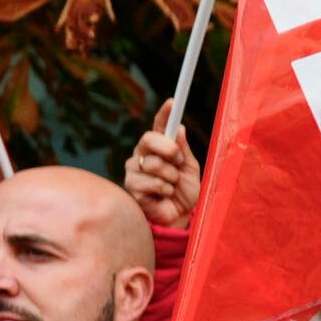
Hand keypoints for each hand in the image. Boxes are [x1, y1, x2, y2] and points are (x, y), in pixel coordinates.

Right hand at [122, 105, 203, 229]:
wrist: (180, 217)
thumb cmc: (184, 192)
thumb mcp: (189, 168)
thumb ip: (183, 149)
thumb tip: (179, 127)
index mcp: (158, 148)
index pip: (158, 127)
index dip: (164, 114)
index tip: (172, 103)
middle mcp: (143, 155)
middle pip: (148, 139)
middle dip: (168, 150)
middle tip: (178, 160)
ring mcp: (134, 171)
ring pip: (152, 164)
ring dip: (170, 177)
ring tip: (172, 187)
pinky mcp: (131, 188)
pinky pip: (151, 182)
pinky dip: (164, 190)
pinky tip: (163, 197)